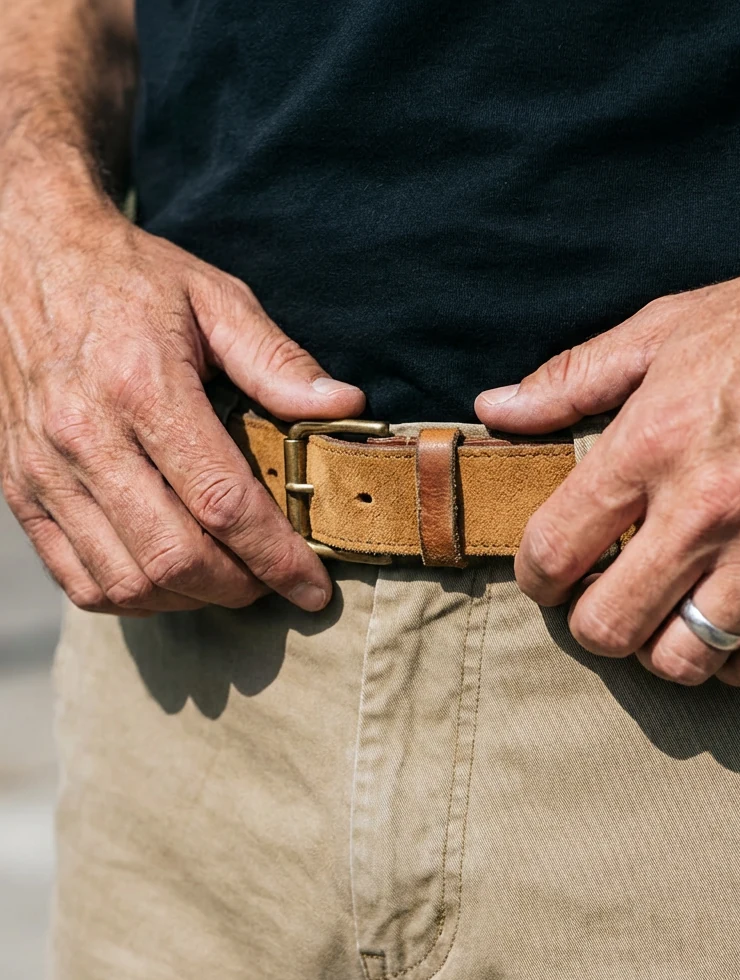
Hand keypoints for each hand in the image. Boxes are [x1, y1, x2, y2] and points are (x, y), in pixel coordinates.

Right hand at [0, 179, 364, 614]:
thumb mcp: (213, 298)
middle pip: (173, 557)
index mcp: (141, 386)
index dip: (276, 557)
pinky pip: (79, 581)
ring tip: (227, 580)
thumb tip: (345, 407)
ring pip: (126, 582)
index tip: (313, 587)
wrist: (24, 258)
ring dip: (189, 600)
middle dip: (238, 587)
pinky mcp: (20, 491)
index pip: (221, 502)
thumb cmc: (128, 279)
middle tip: (273, 582)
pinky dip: (133, 598)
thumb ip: (278, 361)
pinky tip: (170, 580)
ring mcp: (44, 470)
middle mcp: (85, 435)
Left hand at [476, 242, 739, 689]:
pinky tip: (729, 629)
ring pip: (683, 659)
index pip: (554, 551)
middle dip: (592, 624)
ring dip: (661, 648)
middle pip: (609, 626)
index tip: (546, 576)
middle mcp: (705, 510)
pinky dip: (735, 665)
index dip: (534, 578)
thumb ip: (571, 379)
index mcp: (651, 447)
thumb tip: (495, 408)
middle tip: (603, 602)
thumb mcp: (662, 332)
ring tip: (666, 617)